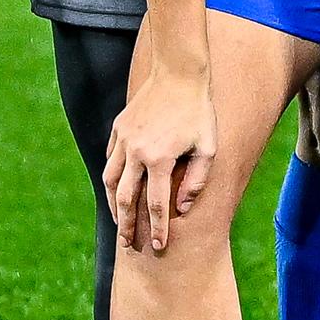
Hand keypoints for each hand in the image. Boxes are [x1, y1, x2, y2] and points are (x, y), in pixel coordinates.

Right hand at [103, 57, 215, 252]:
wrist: (178, 73)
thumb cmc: (199, 112)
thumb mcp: (208, 147)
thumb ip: (196, 179)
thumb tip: (181, 208)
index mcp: (160, 158)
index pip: (155, 204)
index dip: (158, 228)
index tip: (160, 246)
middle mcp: (136, 152)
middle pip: (125, 199)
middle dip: (126, 226)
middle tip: (128, 245)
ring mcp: (123, 140)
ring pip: (110, 181)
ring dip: (113, 204)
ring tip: (120, 221)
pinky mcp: (118, 129)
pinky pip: (111, 160)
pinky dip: (113, 178)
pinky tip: (118, 188)